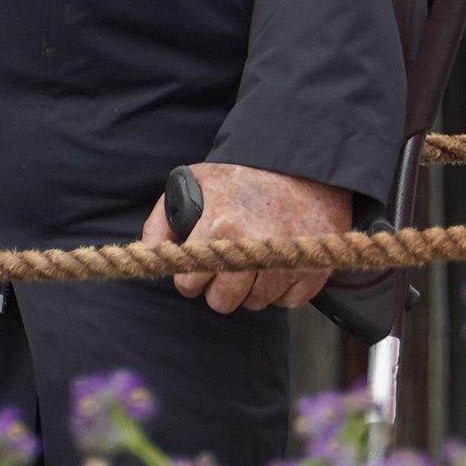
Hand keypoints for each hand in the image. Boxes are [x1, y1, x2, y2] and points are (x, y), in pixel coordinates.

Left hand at [141, 162, 351, 313]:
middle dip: (219, 288)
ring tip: (253, 262)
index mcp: (221, 227)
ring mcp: (287, 260)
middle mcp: (253, 248)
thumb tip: (150, 253)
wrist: (303, 162)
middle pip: (222, 301)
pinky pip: (290, 301)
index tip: (199, 265)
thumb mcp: (197, 182)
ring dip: (251, 289)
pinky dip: (283, 290)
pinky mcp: (315, 268)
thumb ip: (163, 219)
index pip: (189, 283)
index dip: (190, 276)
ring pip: (256, 304)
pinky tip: (278, 266)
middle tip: (226, 267)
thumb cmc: (244, 173)